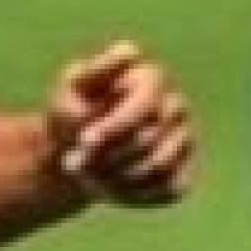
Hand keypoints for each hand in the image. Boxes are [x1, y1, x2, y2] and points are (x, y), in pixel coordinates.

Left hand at [46, 42, 193, 207]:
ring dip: (118, 177)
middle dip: (108, 156)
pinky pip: (168, 190)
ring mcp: (183, 141)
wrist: (75, 154)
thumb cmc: (72, 115)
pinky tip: (109, 189)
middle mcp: (174, 106)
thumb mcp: (67, 93)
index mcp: (150, 78)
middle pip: (150, 138)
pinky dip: (133, 194)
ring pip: (160, 166)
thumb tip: (128, 56)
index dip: (115, 127)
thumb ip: (94, 76)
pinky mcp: (183, 174)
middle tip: (74, 164)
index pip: (145, 104)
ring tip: (87, 177)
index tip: (84, 141)